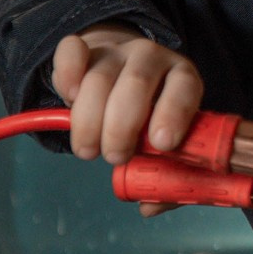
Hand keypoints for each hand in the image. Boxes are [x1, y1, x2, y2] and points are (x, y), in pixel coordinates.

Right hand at [50, 24, 203, 197]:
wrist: (124, 72)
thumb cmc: (150, 117)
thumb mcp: (167, 139)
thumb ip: (167, 172)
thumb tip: (149, 205)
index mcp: (183, 77)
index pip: (185, 88)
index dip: (174, 114)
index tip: (161, 144)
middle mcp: (152, 58)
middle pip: (136, 83)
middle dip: (122, 126)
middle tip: (115, 157)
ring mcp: (116, 51)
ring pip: (99, 77)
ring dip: (89, 119)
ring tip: (89, 150)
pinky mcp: (84, 48)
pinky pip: (72, 50)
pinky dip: (67, 73)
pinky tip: (69, 97)